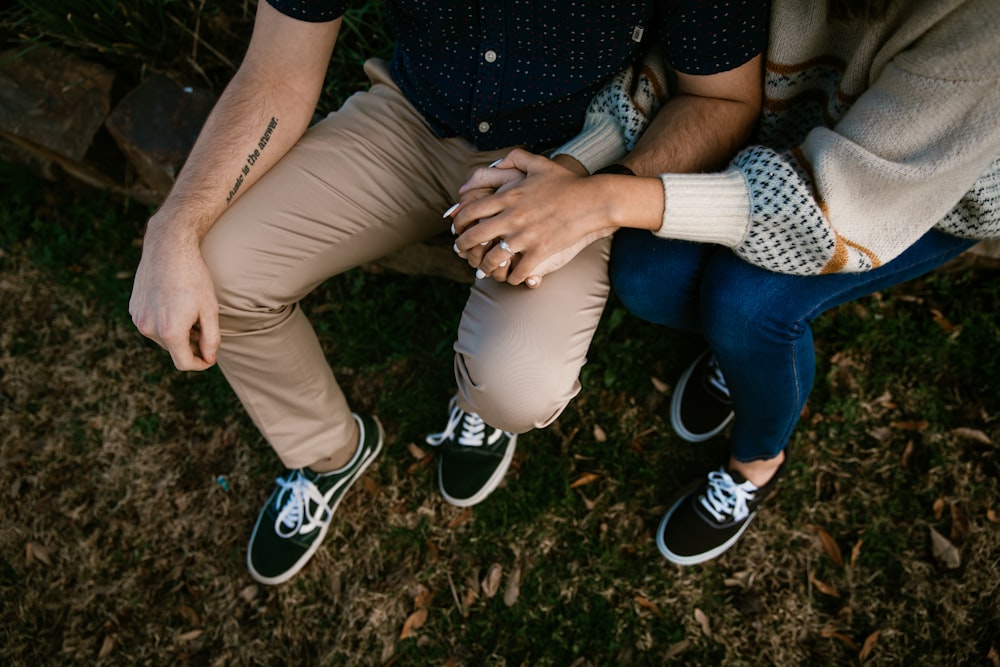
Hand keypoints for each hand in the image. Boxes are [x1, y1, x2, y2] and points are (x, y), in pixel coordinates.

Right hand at [129, 220, 220, 370]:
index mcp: (170, 331)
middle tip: (202, 325)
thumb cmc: (194, 278)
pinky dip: (164, 321)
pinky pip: (151, 323)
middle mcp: (149, 328)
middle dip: (189, 345)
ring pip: (162, 338)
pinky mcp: (134, 308)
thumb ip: (211, 339)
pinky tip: (173, 302)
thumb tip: (208, 358)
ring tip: (188, 311)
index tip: (209, 356)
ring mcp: (138, 318)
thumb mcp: (210, 309)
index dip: (200, 363)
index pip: (184, 363)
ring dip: (176, 333)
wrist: (168, 248)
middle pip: (173, 350)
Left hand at [453, 149, 617, 286]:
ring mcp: (525, 236)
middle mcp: (512, 217)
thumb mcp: (538, 163)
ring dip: (484, 266)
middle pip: (475, 236)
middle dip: (463, 246)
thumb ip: (515, 157)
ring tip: (483, 269)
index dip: (458, 222)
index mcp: (508, 197)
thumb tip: (495, 162)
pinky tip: (511, 277)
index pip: (471, 211)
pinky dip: (512, 277)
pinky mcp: (540, 251)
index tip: (457, 228)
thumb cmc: (566, 182)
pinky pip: (518, 271)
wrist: (592, 200)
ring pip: (493, 258)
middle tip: (461, 251)